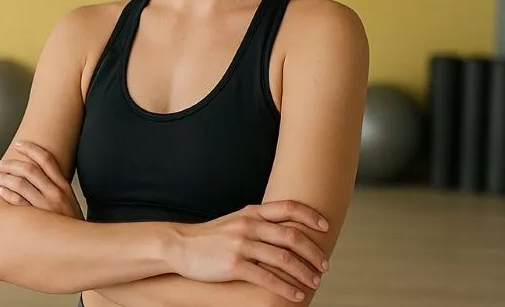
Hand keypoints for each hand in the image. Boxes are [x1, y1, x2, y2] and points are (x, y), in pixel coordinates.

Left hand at [0, 140, 82, 219]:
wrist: (80, 246)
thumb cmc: (71, 224)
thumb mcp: (69, 201)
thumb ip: (56, 187)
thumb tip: (37, 173)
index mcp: (64, 186)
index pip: (47, 159)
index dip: (31, 148)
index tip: (18, 144)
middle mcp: (56, 193)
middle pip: (29, 169)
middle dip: (11, 164)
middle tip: (0, 164)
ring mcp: (46, 207)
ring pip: (21, 184)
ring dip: (6, 177)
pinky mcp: (38, 220)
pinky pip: (18, 203)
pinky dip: (8, 194)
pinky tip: (1, 192)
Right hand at [175, 201, 331, 302]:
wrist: (179, 245)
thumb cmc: (210, 237)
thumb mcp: (235, 222)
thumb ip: (258, 222)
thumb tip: (286, 231)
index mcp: (251, 213)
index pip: (288, 207)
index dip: (310, 216)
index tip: (325, 227)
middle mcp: (248, 226)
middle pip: (292, 235)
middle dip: (313, 252)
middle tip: (324, 265)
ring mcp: (241, 245)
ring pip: (283, 258)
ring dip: (304, 272)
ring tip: (314, 283)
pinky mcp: (233, 265)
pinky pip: (267, 278)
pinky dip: (285, 288)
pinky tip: (295, 295)